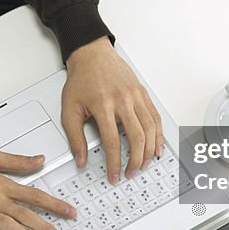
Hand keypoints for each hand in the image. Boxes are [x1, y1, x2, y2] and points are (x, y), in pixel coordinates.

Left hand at [61, 37, 163, 183]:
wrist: (92, 55)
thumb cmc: (81, 79)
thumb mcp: (69, 108)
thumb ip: (75, 137)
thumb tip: (80, 159)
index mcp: (103, 105)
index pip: (112, 142)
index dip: (114, 163)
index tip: (114, 175)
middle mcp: (122, 100)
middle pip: (136, 137)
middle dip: (135, 161)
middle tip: (131, 173)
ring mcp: (135, 96)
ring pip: (150, 129)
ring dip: (149, 150)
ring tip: (144, 164)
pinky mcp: (143, 93)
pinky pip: (155, 117)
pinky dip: (159, 134)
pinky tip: (156, 146)